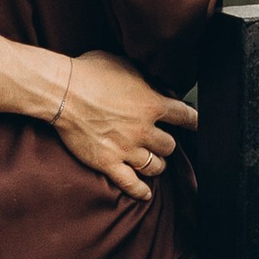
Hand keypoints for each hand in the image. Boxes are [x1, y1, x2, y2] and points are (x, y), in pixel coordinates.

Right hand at [53, 49, 194, 204]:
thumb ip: (144, 79)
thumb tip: (153, 84)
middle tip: (160, 141)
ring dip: (156, 164)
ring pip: (155, 166)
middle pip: (170, 146)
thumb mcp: (124, 65)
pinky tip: (145, 193)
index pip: (185, 116)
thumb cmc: (89, 72)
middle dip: (166, 143)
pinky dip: (140, 190)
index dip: (194, 121)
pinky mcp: (108, 163)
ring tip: (152, 162)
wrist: (61, 90)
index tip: (197, 125)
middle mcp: (144, 129)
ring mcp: (127, 149)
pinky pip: (131, 184)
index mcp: (151, 103)